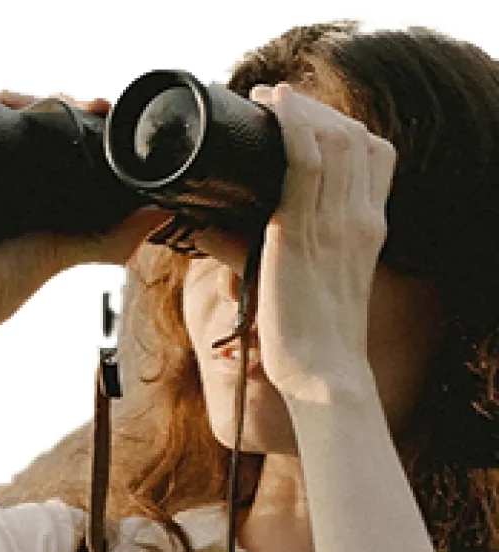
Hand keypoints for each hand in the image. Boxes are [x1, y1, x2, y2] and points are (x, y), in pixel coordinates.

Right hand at [0, 89, 172, 337]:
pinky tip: (9, 97)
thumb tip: (165, 214)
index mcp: (33, 185)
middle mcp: (5, 168)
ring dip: (32, 97)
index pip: (63, 139)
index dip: (88, 121)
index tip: (109, 112)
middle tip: (96, 105)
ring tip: (62, 101)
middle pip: (37, 119)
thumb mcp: (65, 252)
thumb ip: (111, 237)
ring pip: (7, 114)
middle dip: (66, 102)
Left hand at [229, 82, 395, 402]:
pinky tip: (273, 107)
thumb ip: (303, 251)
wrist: (325, 373)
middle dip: (317, 111)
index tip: (310, 118)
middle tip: (279, 100)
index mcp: (369, 228)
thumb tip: (257, 232)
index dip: (344, 127)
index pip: (374, 156)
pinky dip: (290, 126)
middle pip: (353, 138)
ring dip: (299, 110)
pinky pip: (304, 161)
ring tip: (269, 97)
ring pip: (330, 140)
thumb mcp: (319, 283)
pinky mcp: (302, 231)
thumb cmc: (312, 339)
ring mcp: (335, 221)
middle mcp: (360, 217)